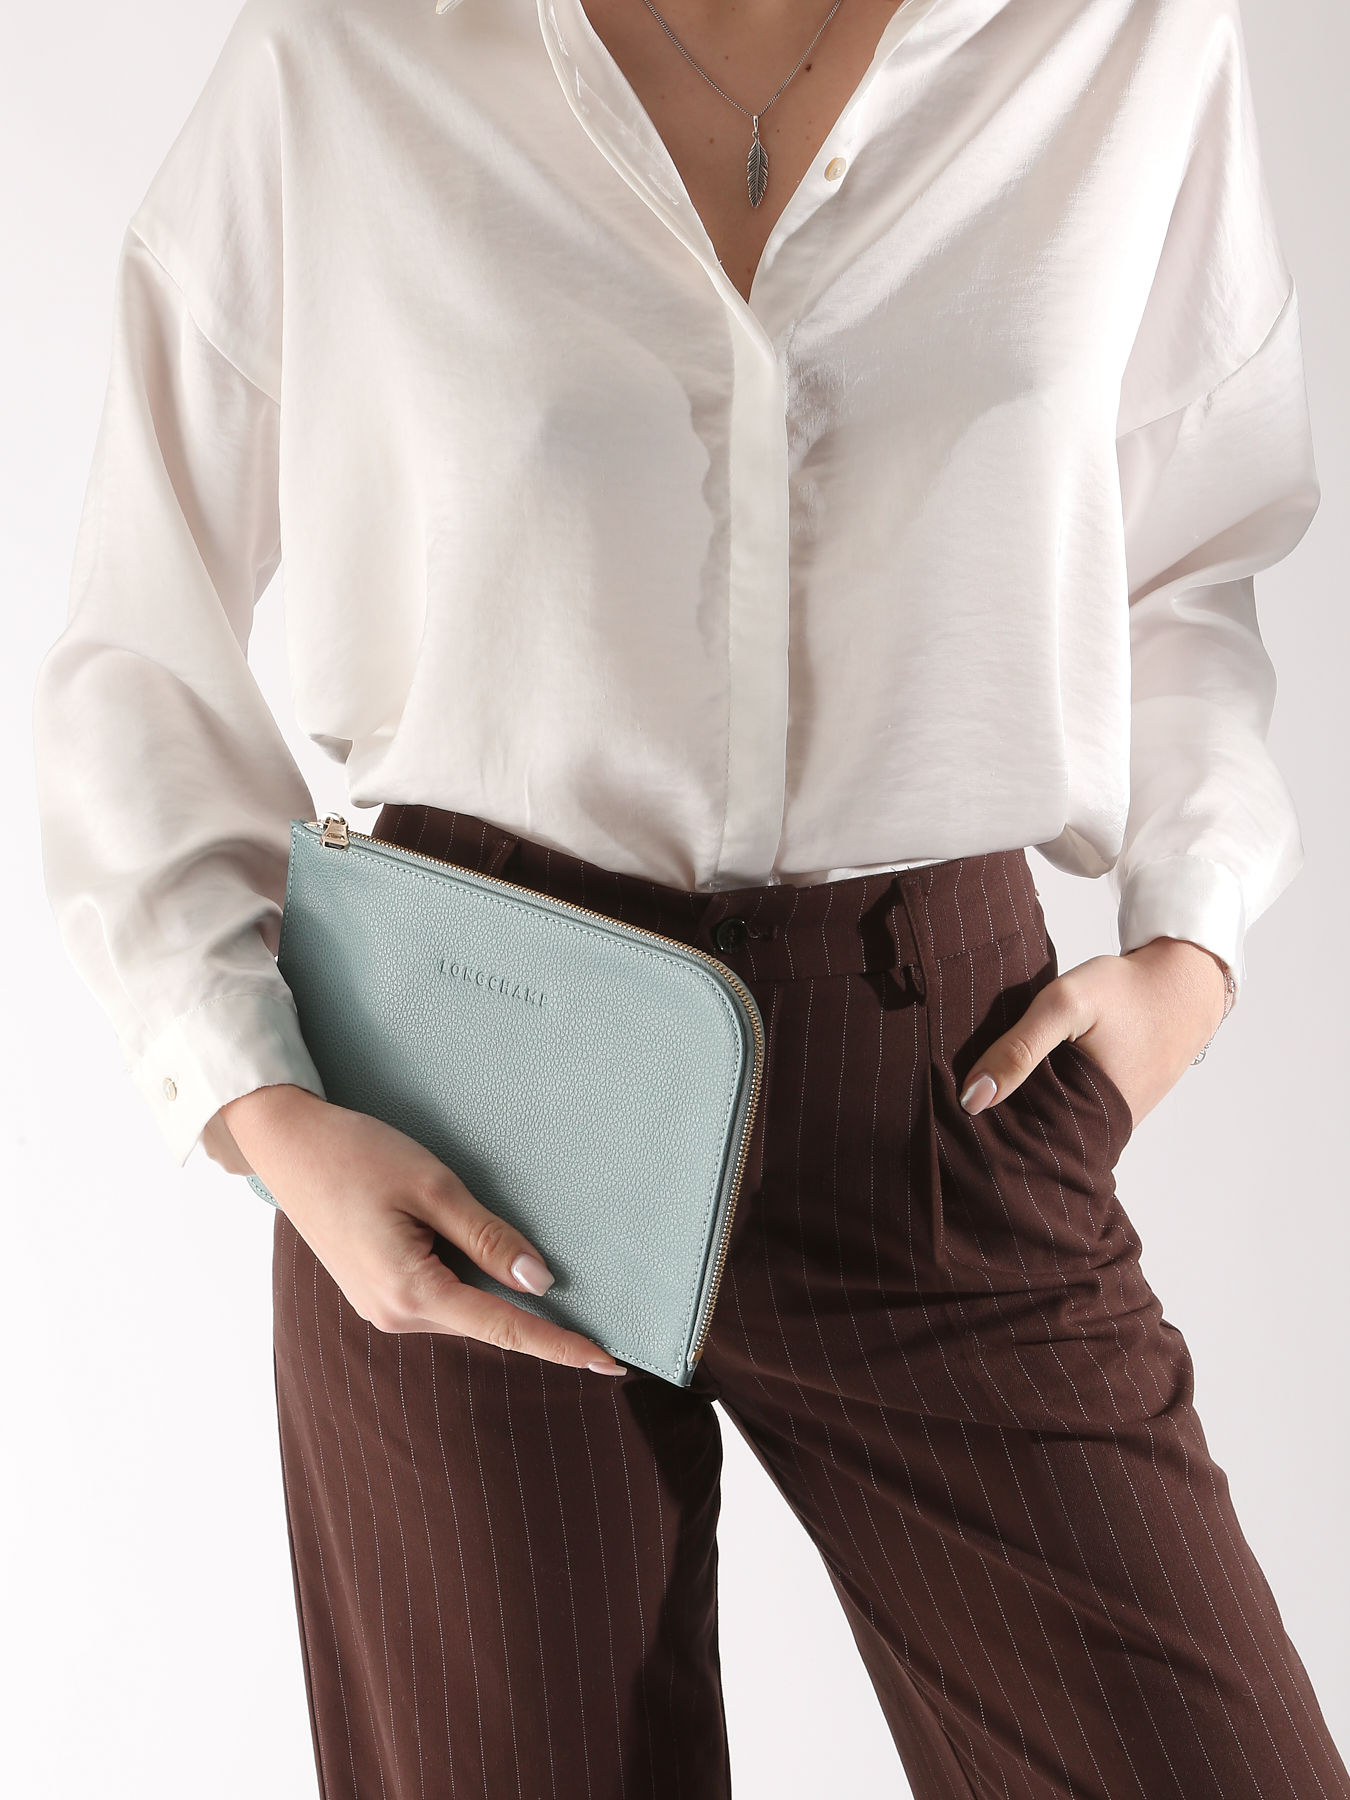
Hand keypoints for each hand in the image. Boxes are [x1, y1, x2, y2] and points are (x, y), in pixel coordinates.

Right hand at [217, 1084, 627, 1375]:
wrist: (287, 1145)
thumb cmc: (358, 1155)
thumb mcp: (434, 1187)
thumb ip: (489, 1239)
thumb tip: (541, 1282)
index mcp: (412, 1293)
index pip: (506, 1328)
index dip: (561, 1344)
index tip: (609, 1360)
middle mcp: (395, 1315)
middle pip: (486, 1319)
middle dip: (530, 1306)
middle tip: (569, 1283)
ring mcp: (382, 1308)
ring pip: (463, 1306)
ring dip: (489, 1282)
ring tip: (470, 1227)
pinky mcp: (376, 1292)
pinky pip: (439, 1294)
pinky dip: (464, 1275)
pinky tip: (455, 1235)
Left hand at [956, 936, 1230, 1128]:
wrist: (1184, 984)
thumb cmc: (1126, 992)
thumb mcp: (1066, 1005)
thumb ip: (1019, 1047)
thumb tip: (971, 1097)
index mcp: (1089, 1121)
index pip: (1018, 1147)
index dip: (979, 1137)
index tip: (939, 1126)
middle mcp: (1099, 1135)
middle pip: (1028, 1142)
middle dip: (990, 1130)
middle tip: (940, 1115)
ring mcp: (1105, 1125)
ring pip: (1043, 1128)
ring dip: (1012, 1113)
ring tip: (964, 1099)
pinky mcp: (1106, 1109)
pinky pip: (1061, 1113)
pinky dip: (1035, 1100)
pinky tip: (1005, 1083)